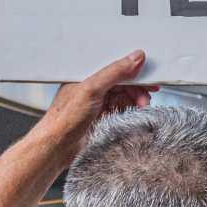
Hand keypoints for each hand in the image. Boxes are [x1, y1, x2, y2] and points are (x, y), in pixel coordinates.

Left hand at [39, 50, 158, 159]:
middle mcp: (92, 88)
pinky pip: (121, 110)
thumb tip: (134, 58)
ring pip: (124, 96)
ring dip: (136, 100)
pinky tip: (134, 113)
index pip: (115, 67)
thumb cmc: (64, 118)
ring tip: (141, 106)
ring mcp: (97, 103)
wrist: (57, 147)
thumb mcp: (91, 89)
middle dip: (137, 88)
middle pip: (122, 82)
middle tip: (146, 95)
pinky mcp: (101, 118)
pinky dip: (130, 110)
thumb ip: (114, 72)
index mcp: (86, 75)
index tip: (149, 74)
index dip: (133, 70)